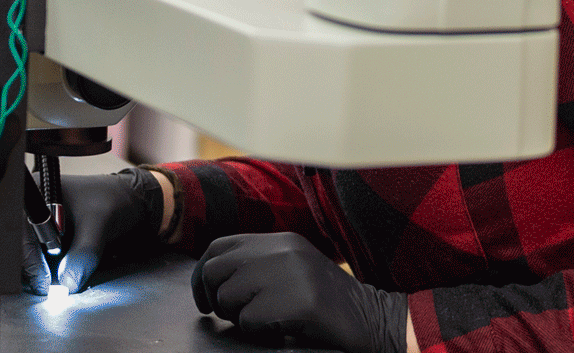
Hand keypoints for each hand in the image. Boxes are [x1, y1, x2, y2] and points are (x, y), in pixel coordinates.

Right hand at [20, 169, 161, 294]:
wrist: (131, 200)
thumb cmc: (114, 200)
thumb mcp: (99, 225)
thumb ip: (83, 253)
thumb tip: (67, 282)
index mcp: (38, 193)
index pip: (21, 232)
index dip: (30, 259)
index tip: (44, 282)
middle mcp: (33, 207)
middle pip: (20, 245)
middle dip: (35, 268)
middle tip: (50, 288)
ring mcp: (39, 222)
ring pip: (30, 255)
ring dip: (43, 270)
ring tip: (56, 282)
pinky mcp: (48, 235)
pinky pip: (42, 257)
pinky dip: (50, 269)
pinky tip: (61, 272)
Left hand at [192, 232, 407, 352]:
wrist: (371, 318)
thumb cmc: (328, 301)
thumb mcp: (295, 266)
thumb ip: (260, 262)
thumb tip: (214, 275)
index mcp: (280, 240)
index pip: (219, 247)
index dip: (202, 274)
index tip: (205, 297)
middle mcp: (281, 250)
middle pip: (216, 270)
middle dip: (214, 298)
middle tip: (229, 315)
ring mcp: (289, 275)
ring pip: (228, 298)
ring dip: (238, 318)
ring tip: (263, 321)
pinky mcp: (295, 302)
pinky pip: (249, 322)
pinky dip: (259, 333)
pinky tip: (280, 330)